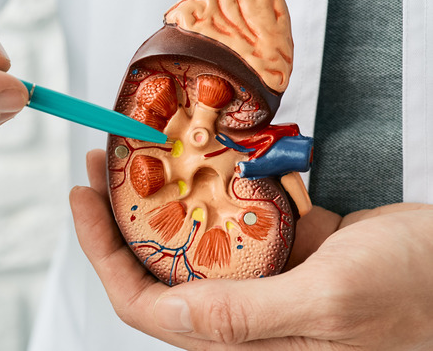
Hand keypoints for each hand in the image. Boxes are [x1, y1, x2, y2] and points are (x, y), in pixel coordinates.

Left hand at [70, 149, 432, 349]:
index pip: (145, 304)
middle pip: (155, 269)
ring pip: (189, 239)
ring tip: (137, 150)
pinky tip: (202, 152)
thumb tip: (167, 313)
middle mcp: (243, 314)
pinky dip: (211, 183)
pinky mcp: (287, 248)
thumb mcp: (330, 302)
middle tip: (101, 162)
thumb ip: (245, 315)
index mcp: (242, 340)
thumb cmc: (419, 294)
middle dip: (119, 216)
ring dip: (159, 195)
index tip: (82, 199)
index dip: (102, 254)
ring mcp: (264, 278)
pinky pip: (232, 216)